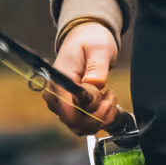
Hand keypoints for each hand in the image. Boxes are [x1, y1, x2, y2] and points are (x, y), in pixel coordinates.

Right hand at [42, 0, 123, 133]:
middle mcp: (55, 95)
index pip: (68, 111)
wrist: (85, 38)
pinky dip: (98, 119)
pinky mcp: (69, 108)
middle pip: (75, 122)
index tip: (104, 94)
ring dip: (101, 117)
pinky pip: (83, 124)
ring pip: (80, 126)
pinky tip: (106, 104)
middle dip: (99, 114)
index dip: (90, 111)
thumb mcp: (99, 48)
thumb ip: (97, 68)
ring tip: (109, 97)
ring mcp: (61, 104)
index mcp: (59, 81)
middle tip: (111, 94)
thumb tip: (94, 85)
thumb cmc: (91, 40)